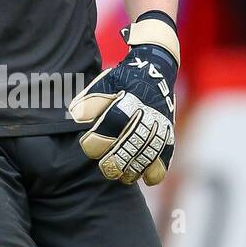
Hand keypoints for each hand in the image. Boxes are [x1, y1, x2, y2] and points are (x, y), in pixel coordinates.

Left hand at [68, 11, 178, 185]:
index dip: (97, 140)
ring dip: (134, 169)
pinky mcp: (169, 132)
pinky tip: (145, 178)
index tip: (88, 145)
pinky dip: (156, 170)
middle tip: (105, 168)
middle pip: (130, 145)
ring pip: (148, 154)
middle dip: (115, 161)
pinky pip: (166, 155)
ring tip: (122, 175)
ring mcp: (161, 124)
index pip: (111, 126)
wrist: (156, 68)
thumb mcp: (105, 82)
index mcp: (128, 100)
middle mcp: (147, 113)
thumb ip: (90, 100)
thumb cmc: (124, 79)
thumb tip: (76, 117)